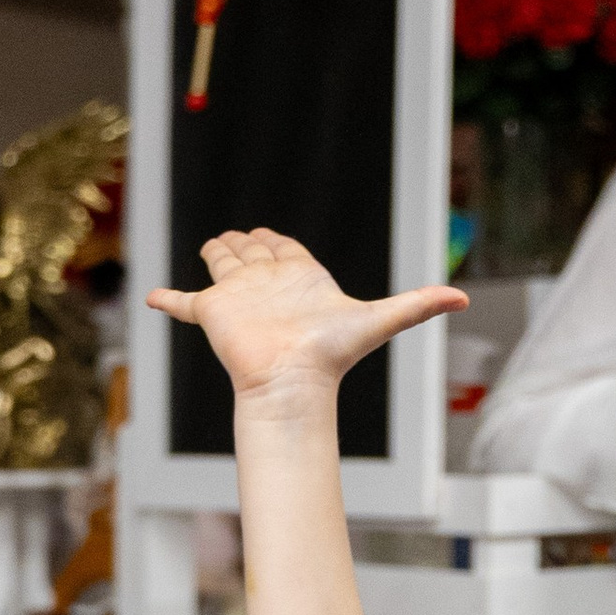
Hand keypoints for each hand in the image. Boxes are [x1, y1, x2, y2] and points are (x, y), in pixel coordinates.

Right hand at [145, 227, 462, 416]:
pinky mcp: (212, 312)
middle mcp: (266, 283)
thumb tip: (464, 299)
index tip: (267, 234)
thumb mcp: (381, 319)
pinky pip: (183, 303)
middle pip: (251, 253)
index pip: (286, 249)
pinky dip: (167, 300)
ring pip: (221, 267)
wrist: (293, 380)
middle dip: (244, 242)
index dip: (277, 242)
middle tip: (237, 236)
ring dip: (216, 255)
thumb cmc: (332, 353)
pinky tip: (150, 298)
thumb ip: (418, 304)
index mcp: (300, 278)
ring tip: (211, 248)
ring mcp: (237, 297)